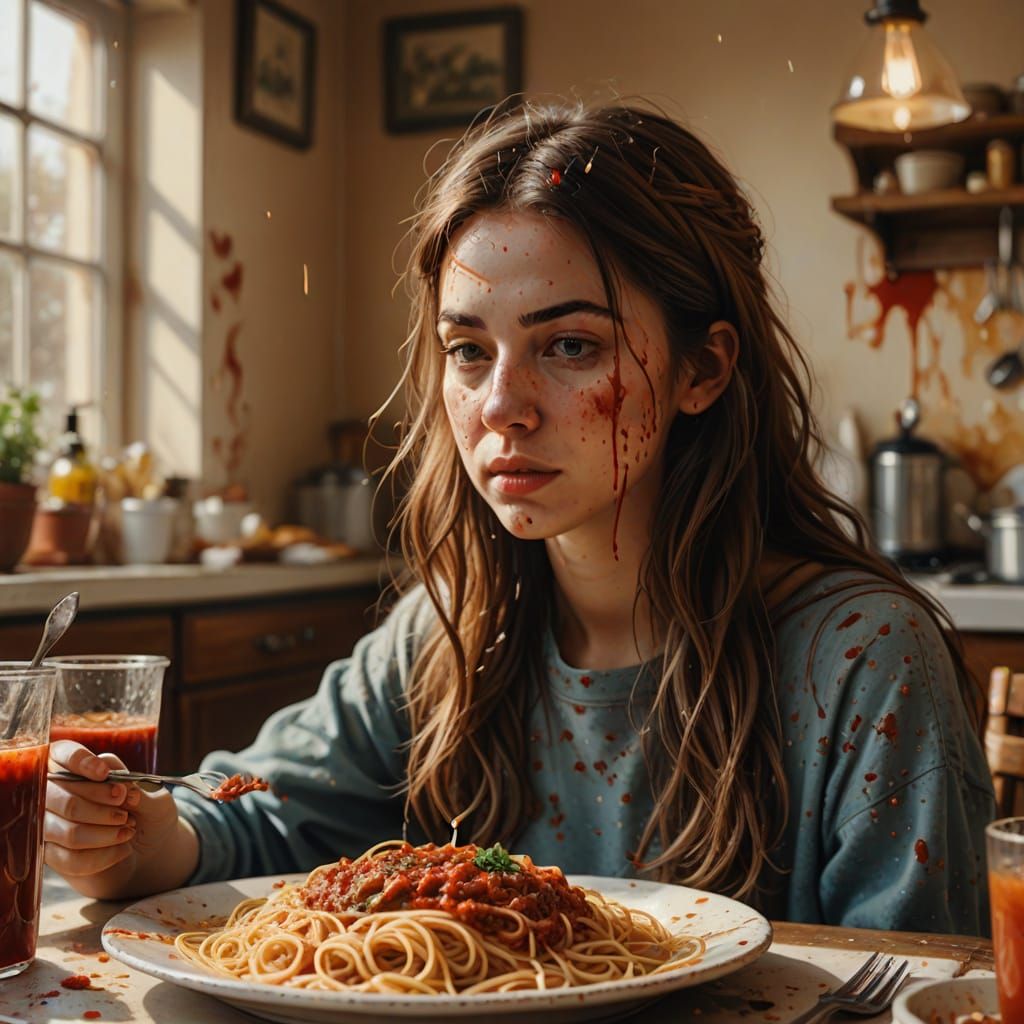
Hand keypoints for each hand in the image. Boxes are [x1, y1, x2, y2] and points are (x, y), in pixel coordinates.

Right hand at [45, 740, 181, 893]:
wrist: (149, 846)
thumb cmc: (150, 813)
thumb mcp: (156, 800)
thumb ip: (138, 792)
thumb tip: (120, 791)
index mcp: (81, 766)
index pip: (62, 754)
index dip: (81, 762)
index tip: (105, 774)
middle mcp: (58, 792)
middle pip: (65, 798)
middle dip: (100, 807)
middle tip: (126, 813)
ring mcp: (51, 824)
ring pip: (68, 832)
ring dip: (104, 834)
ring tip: (128, 831)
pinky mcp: (54, 855)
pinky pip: (70, 859)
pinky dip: (103, 856)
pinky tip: (122, 850)